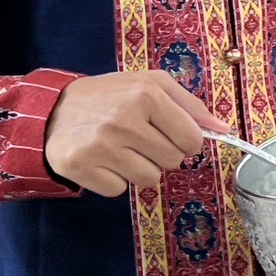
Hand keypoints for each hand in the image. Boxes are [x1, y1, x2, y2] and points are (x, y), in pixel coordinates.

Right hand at [43, 70, 228, 196]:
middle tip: (137, 139)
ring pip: (149, 180)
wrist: (51, 110)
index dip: (185, 141)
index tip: (168, 134)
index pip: (192, 139)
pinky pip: (120, 190)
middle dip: (160, 154)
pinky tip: (101, 160)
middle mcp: (124, 119)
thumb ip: (189, 105)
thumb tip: (223, 129)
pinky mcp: (82, 166)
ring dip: (138, 168)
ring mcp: (102, 145)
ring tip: (119, 149)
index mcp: (146, 94)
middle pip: (173, 162)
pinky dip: (113, 179)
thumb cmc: (108, 97)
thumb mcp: (149, 85)